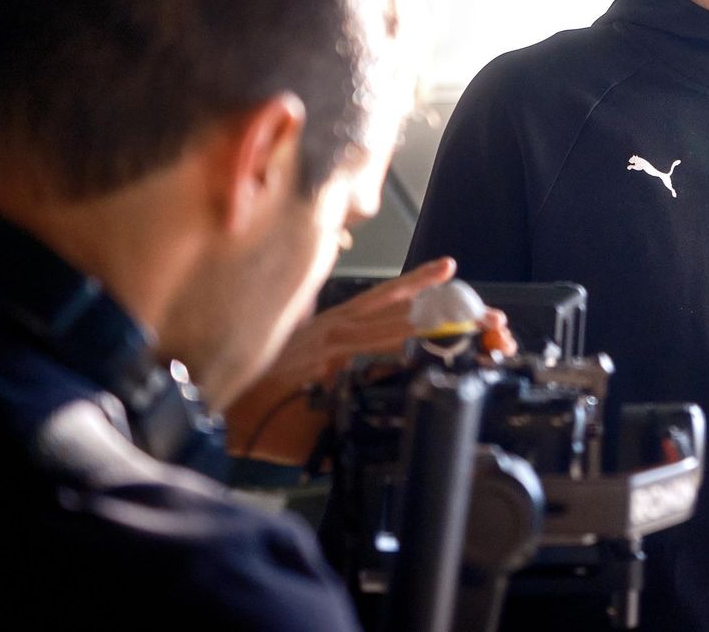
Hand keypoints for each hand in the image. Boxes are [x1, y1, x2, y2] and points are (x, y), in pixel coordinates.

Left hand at [224, 258, 516, 463]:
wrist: (209, 390)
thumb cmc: (259, 420)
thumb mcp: (311, 437)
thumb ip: (354, 427)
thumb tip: (395, 428)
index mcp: (345, 363)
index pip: (413, 346)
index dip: (453, 346)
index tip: (485, 347)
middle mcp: (347, 335)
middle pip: (419, 324)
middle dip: (465, 328)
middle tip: (500, 332)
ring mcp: (342, 321)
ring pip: (407, 307)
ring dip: (451, 308)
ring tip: (486, 310)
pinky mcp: (335, 315)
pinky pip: (381, 293)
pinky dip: (414, 282)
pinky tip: (443, 270)